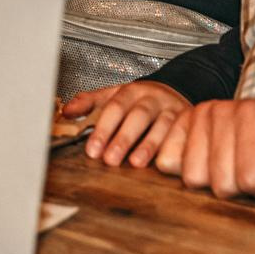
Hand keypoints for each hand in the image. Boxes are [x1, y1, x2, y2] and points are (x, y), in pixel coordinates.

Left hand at [64, 82, 189, 168]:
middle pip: (138, 116)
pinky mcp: (188, 122)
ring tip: (136, 163)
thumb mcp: (113, 95)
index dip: (104, 128)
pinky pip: (182, 135)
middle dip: (124, 138)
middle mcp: (153, 99)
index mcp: (132, 91)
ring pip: (162, 126)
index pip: (115, 107)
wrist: (173, 92)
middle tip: (109, 159)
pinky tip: (163, 162)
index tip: (93, 150)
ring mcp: (172, 110)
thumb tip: (66, 112)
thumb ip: (89, 103)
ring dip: (149, 145)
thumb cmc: (139, 100)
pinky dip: (173, 148)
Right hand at [154, 98, 254, 211]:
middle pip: (220, 183)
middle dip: (243, 190)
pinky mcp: (179, 124)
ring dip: (216, 183)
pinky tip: (212, 164)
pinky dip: (188, 172)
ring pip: (192, 179)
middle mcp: (220, 110)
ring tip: (237, 166)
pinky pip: (167, 163)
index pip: (250, 178)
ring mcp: (197, 115)